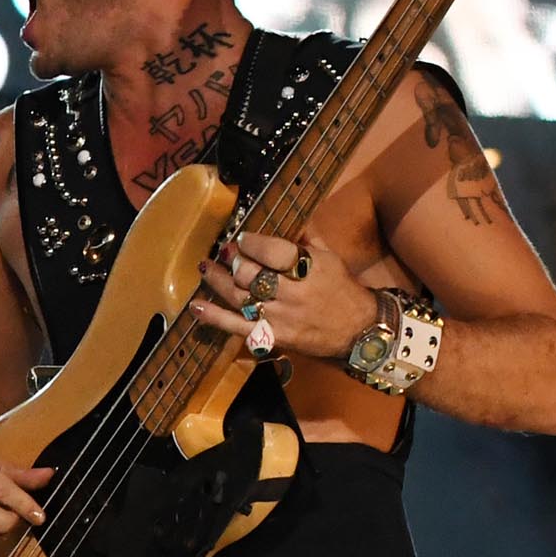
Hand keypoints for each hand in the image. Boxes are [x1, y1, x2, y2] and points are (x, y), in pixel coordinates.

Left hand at [191, 232, 380, 361]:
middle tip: (225, 252)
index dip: (251, 243)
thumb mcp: (330, 258)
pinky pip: (236, 327)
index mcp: (309, 269)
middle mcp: (292, 292)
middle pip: (250, 274)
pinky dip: (214, 317)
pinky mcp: (271, 337)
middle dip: (233, 260)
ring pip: (238, 297)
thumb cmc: (342, 289)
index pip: (272, 251)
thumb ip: (306, 240)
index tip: (242, 238)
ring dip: (217, 281)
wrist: (359, 331)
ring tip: (206, 267)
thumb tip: (288, 219)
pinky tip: (196, 306)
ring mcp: (279, 317)